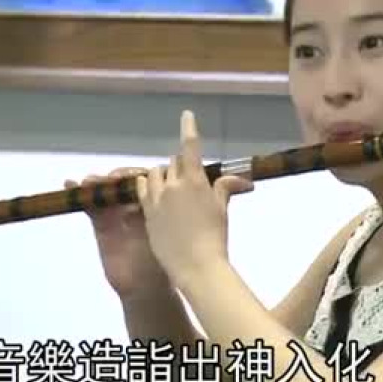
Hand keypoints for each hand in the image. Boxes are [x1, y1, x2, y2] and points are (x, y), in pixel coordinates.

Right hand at [65, 168, 169, 299]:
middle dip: (118, 177)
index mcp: (158, 205)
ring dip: (98, 182)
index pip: (149, 181)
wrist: (145, 288)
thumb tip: (179, 193)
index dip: (141, 175)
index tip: (138, 175)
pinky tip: (71, 184)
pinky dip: (81, 194)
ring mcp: (119, 214)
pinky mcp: (102, 224)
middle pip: (125, 183)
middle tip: (113, 178)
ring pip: (108, 192)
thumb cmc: (164, 261)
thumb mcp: (168, 235)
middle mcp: (138, 205)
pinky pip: (91, 206)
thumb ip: (167, 215)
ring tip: (90, 181)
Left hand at [137, 110, 252, 287]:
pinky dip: (148, 188)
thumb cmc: (215, 237)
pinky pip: (141, 191)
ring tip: (169, 187)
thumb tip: (241, 179)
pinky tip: (154, 197)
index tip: (186, 115)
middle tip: (190, 178)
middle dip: (181, 165)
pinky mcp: (146, 214)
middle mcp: (172, 185)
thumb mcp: (222, 210)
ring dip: (161, 175)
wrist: (196, 266)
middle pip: (173, 163)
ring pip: (153, 174)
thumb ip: (224, 189)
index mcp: (194, 181)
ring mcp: (155, 199)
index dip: (189, 128)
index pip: (190, 147)